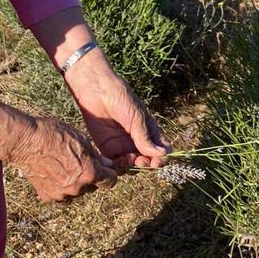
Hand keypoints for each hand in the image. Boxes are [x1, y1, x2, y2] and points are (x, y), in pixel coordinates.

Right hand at [7, 115, 117, 202]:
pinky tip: (55, 172)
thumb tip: (107, 165)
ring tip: (65, 165)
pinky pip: (61, 195)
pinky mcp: (48, 197)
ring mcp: (61, 194)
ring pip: (77, 191)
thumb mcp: (80, 138)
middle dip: (91, 176)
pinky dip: (61, 186)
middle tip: (81, 161)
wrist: (25, 142)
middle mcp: (77, 188)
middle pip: (93, 186)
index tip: (106, 168)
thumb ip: (96, 155)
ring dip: (76, 182)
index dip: (109, 173)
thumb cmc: (53, 135)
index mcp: (89, 173)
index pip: (110, 181)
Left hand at [65, 53, 171, 171]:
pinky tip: (120, 162)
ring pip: (133, 164)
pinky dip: (120, 167)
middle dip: (148, 163)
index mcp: (148, 129)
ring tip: (131, 159)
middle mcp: (137, 139)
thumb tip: (163, 154)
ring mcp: (122, 144)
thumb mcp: (136, 117)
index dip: (161, 157)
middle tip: (143, 161)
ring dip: (135, 166)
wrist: (95, 90)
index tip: (158, 161)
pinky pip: (116, 164)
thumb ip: (146, 138)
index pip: (160, 148)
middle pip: (147, 159)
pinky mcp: (107, 148)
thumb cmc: (120, 98)